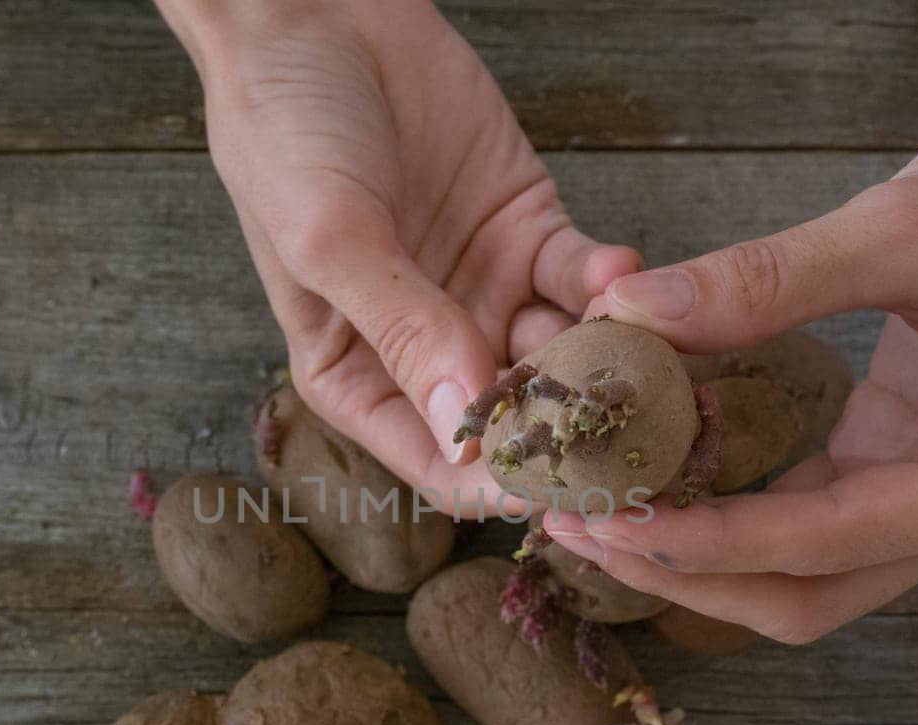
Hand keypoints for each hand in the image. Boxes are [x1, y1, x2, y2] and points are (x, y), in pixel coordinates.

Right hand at [158, 0, 639, 505]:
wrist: (314, 18)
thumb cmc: (286, 133)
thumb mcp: (329, 238)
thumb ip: (401, 330)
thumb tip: (463, 424)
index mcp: (359, 377)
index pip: (439, 462)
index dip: (500, 484)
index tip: (562, 485)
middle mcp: (428, 349)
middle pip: (516, 420)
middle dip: (571, 426)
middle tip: (625, 420)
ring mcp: (486, 292)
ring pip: (563, 353)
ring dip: (603, 355)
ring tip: (632, 342)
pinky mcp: (529, 232)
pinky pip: (582, 278)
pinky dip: (608, 281)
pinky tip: (617, 270)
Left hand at [546, 0, 917, 642]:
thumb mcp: (903, 225)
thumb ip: (765, 281)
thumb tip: (629, 318)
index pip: (827, 544)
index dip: (707, 542)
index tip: (605, 520)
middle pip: (810, 591)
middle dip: (689, 572)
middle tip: (577, 530)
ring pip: (805, 568)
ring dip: (702, 552)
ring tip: (597, 513)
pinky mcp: (914, 459)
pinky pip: (810, 512)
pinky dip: (733, 506)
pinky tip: (660, 474)